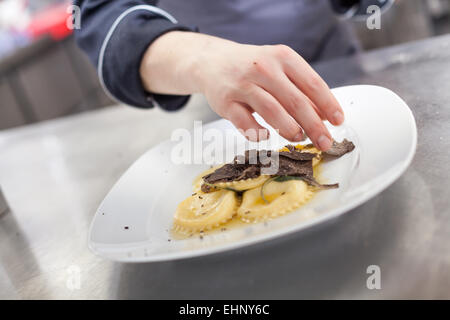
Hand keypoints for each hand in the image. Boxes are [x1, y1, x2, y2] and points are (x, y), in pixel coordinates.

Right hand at [141, 32, 343, 149]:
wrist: (213, 62)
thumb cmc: (252, 68)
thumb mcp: (279, 68)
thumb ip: (300, 88)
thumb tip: (325, 116)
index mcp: (283, 57)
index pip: (312, 83)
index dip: (328, 105)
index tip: (338, 121)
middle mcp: (264, 68)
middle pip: (296, 101)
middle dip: (314, 125)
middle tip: (325, 142)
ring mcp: (243, 84)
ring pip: (272, 111)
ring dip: (289, 129)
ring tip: (298, 138)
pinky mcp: (225, 101)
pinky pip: (245, 122)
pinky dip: (258, 133)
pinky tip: (265, 136)